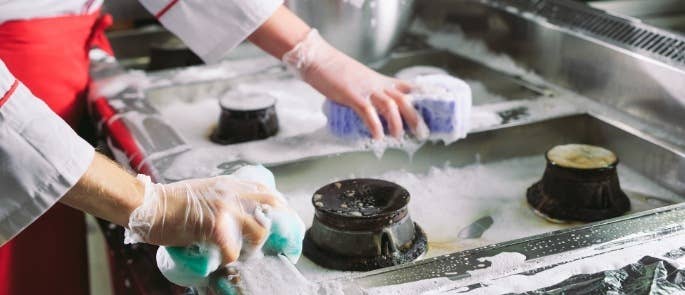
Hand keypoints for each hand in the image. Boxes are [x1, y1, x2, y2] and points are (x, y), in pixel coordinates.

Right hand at [125, 175, 283, 263]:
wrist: (149, 206)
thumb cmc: (171, 202)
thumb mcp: (204, 191)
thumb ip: (222, 198)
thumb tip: (236, 215)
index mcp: (230, 184)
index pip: (266, 190)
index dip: (279, 206)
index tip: (282, 219)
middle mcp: (232, 193)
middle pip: (271, 207)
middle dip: (277, 227)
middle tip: (273, 243)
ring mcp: (225, 208)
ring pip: (259, 230)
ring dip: (255, 247)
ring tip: (244, 254)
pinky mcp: (214, 226)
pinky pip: (233, 249)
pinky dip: (231, 259)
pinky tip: (223, 260)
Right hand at [282, 30, 421, 138]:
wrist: (318, 59)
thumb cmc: (336, 71)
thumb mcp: (361, 80)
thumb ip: (370, 93)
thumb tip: (376, 111)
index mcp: (381, 81)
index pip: (409, 88)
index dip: (425, 97)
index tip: (438, 108)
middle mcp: (378, 84)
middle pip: (404, 99)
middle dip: (415, 117)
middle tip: (422, 133)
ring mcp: (366, 89)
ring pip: (390, 105)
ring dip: (397, 123)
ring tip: (397, 137)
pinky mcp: (352, 95)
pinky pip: (368, 112)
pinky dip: (375, 125)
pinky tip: (377, 136)